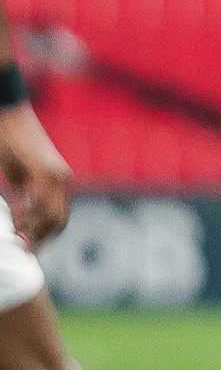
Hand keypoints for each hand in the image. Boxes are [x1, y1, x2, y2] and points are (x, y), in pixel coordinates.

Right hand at [0, 104, 71, 245]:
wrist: (8, 117)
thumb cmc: (9, 144)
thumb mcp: (15, 178)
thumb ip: (20, 199)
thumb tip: (20, 224)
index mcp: (58, 184)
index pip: (58, 218)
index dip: (45, 236)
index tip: (32, 250)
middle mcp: (64, 181)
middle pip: (58, 221)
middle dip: (42, 239)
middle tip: (27, 252)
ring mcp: (58, 176)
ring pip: (52, 215)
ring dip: (35, 231)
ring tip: (20, 241)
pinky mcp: (47, 170)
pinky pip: (41, 201)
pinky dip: (29, 215)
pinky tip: (18, 223)